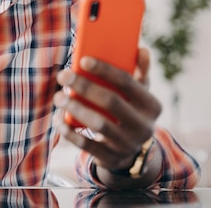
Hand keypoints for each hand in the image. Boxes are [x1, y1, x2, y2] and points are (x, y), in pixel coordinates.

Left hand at [54, 48, 161, 183]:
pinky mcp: (112, 159)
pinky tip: (58, 120)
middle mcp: (144, 126)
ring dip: (76, 109)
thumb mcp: (139, 94)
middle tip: (63, 76)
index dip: (105, 70)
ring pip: (99, 125)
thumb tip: (142, 50)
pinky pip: (88, 146)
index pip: (128, 82)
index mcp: (152, 105)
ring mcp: (128, 145)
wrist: (131, 152)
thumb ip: (140, 71)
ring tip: (58, 97)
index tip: (82, 60)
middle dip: (85, 87)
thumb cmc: (130, 111)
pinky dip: (71, 133)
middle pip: (112, 102)